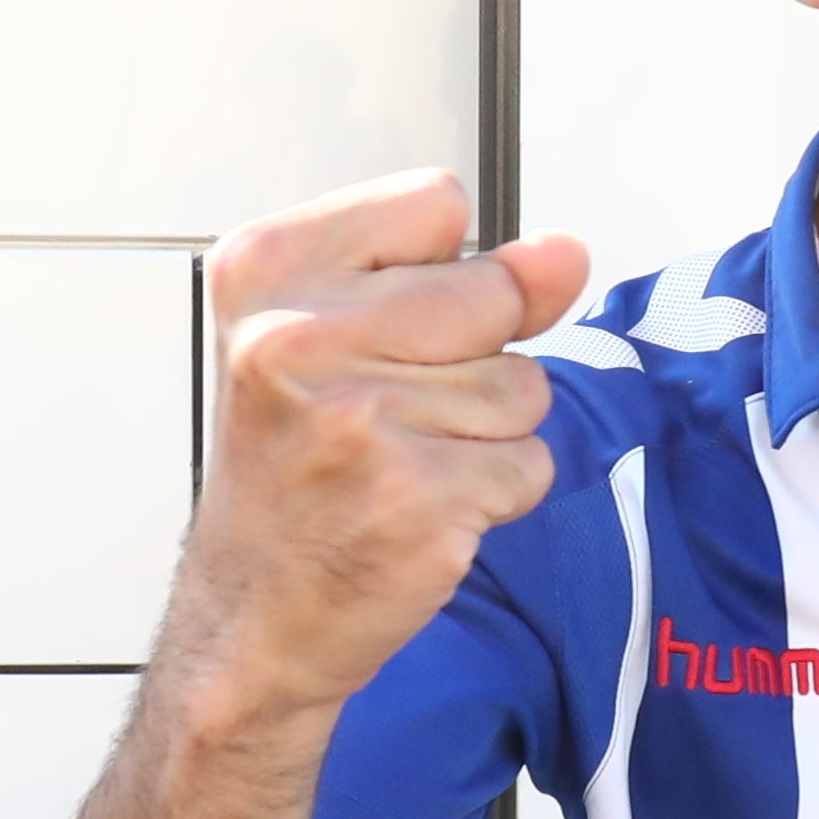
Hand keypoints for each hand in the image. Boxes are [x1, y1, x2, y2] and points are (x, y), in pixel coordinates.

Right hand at [175, 171, 590, 736]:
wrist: (252, 616)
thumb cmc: (295, 469)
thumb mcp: (346, 336)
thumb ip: (469, 279)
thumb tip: (565, 253)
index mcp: (266, 271)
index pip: (437, 202)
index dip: (436, 270)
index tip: (377, 330)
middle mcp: (298, 338)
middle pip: (493, 292)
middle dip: (473, 355)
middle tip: (388, 411)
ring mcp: (360, 420)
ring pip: (523, 383)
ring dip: (489, 430)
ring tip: (403, 461)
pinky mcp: (420, 498)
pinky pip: (529, 462)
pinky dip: (496, 492)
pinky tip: (423, 509)